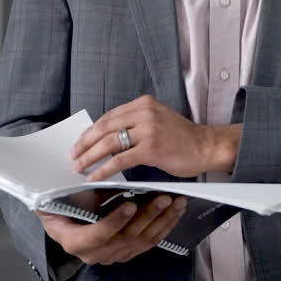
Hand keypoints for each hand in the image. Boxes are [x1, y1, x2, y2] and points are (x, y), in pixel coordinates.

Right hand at [36, 194, 187, 264]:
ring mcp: (112, 256)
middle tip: (162, 198)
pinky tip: (175, 212)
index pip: (97, 235)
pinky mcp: (127, 253)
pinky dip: (164, 226)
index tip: (130, 204)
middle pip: (125, 238)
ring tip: (175, 202)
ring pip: (141, 242)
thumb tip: (102, 179)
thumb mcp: (60, 198)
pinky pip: (148, 243)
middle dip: (147, 217)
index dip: (114, 221)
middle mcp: (94, 254)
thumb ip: (79, 193)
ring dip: (161, 221)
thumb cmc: (59, 205)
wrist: (62, 219)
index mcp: (74, 241)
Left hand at [71, 95, 240, 179]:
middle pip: (105, 128)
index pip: (109, 116)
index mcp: (144, 104)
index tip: (80, 142)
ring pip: (109, 143)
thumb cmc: (183, 138)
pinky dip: (104, 169)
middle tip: (73, 156)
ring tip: (79, 167)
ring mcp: (148, 129)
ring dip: (90, 156)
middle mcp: (144, 112)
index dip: (91, 131)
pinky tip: (95, 176)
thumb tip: (108, 137)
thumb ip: (136, 123)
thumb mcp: (158, 121)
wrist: (206, 147)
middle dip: (85, 143)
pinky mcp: (151, 148)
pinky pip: (120, 159)